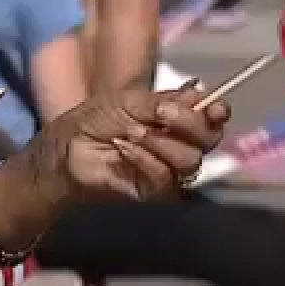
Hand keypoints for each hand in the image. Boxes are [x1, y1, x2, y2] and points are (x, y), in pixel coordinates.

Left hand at [36, 86, 229, 203]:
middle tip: (162, 114)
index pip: (211, 118)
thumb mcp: (130, 100)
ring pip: (191, 160)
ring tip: (132, 132)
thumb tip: (201, 94)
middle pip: (209, 139)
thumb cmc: (94, 120)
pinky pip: (166, 177)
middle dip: (190, 123)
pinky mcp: (152, 190)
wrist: (66, 148)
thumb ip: (167, 101)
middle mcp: (177, 143)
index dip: (218, 112)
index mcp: (175, 119)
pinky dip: (146, 159)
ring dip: (162, 142)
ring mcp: (167, 168)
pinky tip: (123, 148)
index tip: (214, 107)